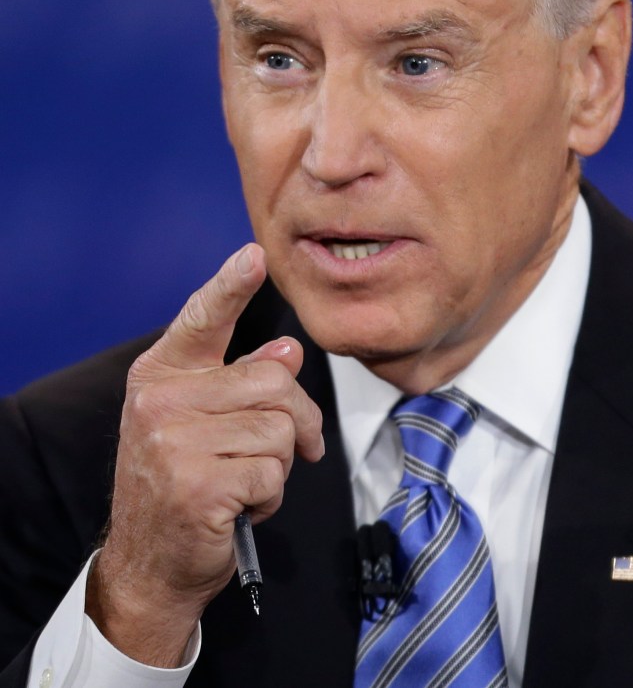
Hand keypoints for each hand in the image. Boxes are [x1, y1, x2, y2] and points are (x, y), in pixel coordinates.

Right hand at [85, 244, 323, 665]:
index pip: (204, 319)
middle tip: (289, 451)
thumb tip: (287, 350)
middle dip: (299, 422)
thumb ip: (244, 381)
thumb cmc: (183, 482)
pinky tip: (239, 507)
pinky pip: (274, 473)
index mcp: (162, 373)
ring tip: (244, 481)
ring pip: (281, 429)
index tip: (255, 254)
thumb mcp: (205, 423)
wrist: (149, 562)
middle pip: (275, 382)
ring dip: (281, 465)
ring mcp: (174, 442)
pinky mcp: (196, 485)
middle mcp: (161, 400)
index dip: (232, 285)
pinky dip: (271, 496)